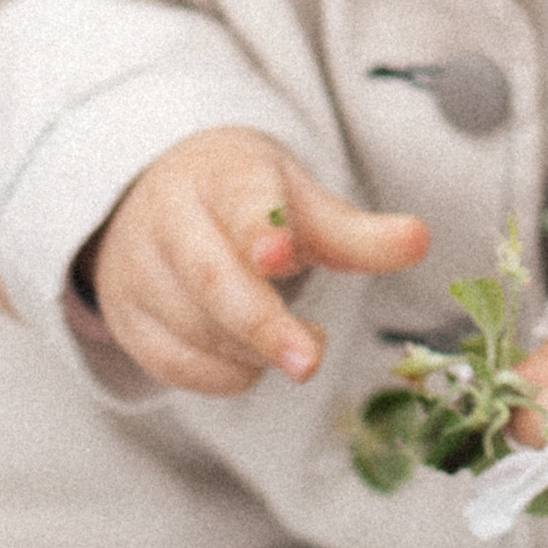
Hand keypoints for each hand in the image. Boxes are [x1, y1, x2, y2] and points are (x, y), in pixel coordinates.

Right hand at [92, 129, 429, 395]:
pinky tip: (250, 357)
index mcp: (220, 173)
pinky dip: (224, 374)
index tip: (280, 253)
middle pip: (213, 279)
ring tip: (297, 341)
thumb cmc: (243, 200)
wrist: (153, 198)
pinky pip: (176, 366)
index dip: (259, 228)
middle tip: (311, 361)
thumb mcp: (299, 199)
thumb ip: (356, 231)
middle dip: (264, 324)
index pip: (238, 198)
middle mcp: (168, 218)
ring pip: (197, 329)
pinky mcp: (127, 321)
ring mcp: (138, 272)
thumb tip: (421, 241)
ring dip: (256, 351)